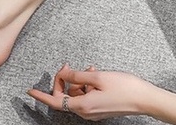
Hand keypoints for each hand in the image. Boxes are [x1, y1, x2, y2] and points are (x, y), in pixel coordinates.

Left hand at [28, 64, 154, 120]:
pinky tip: (94, 73)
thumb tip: (62, 73)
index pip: (55, 101)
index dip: (41, 96)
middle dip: (63, 79)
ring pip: (76, 93)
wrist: (146, 99)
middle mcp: (86, 111)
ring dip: (78, 80)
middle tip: (67, 65)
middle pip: (65, 95)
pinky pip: (86, 95)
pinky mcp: (100, 108)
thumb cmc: (123, 87)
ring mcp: (93, 111)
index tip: (30, 91)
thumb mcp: (96, 77)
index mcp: (83, 106)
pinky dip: (86, 84)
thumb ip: (76, 75)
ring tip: (89, 69)